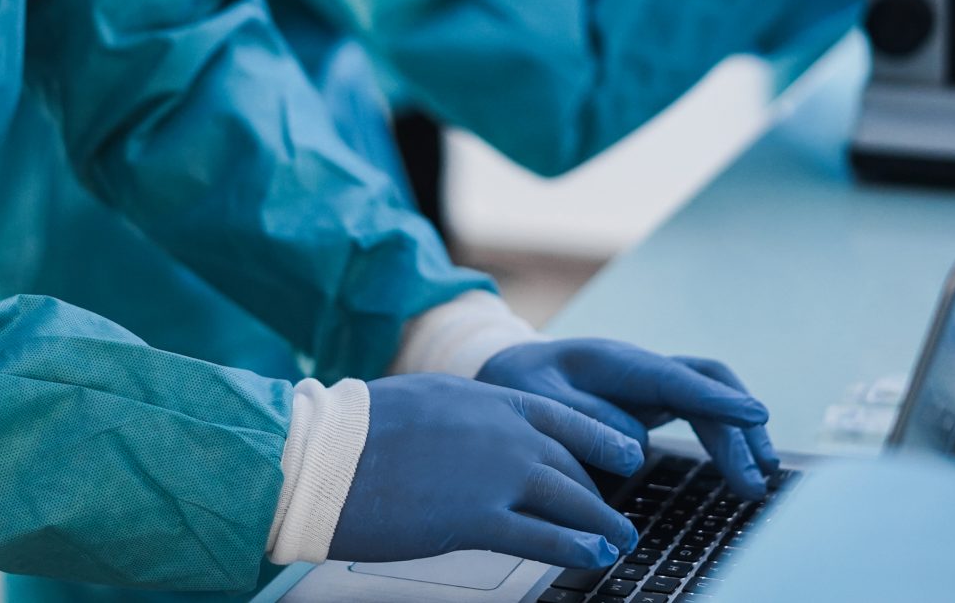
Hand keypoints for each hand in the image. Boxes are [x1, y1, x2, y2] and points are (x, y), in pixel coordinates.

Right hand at [331, 374, 641, 566]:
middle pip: (571, 464)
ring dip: (601, 523)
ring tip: (620, 539)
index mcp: (489, 399)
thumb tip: (482, 434)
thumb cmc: (360, 429)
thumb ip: (468, 418)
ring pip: (569, 500)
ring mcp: (494, 476)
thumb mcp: (429, 402)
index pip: (563, 417)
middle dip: (600, 491)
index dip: (602, 438)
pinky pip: (542, 536)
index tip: (630, 452)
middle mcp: (503, 433)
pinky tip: (592, 555)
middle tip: (618, 511)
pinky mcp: (477, 521)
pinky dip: (574, 547)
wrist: (325, 454)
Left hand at [477, 340, 777, 499]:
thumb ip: (584, 418)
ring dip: (737, 434)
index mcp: (616, 361)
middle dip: (735, 430)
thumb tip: (635, 449)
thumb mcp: (538, 398)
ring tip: (758, 478)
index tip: (755, 415)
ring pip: (709, 397)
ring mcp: (651, 383)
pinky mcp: (653, 401)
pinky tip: (739, 462)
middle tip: (755, 478)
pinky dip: (722, 435)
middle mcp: (643, 367)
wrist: (512, 370)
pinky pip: (699, 411)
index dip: (716, 399)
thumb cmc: (523, 383)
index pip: (676, 379)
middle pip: (704, 388)